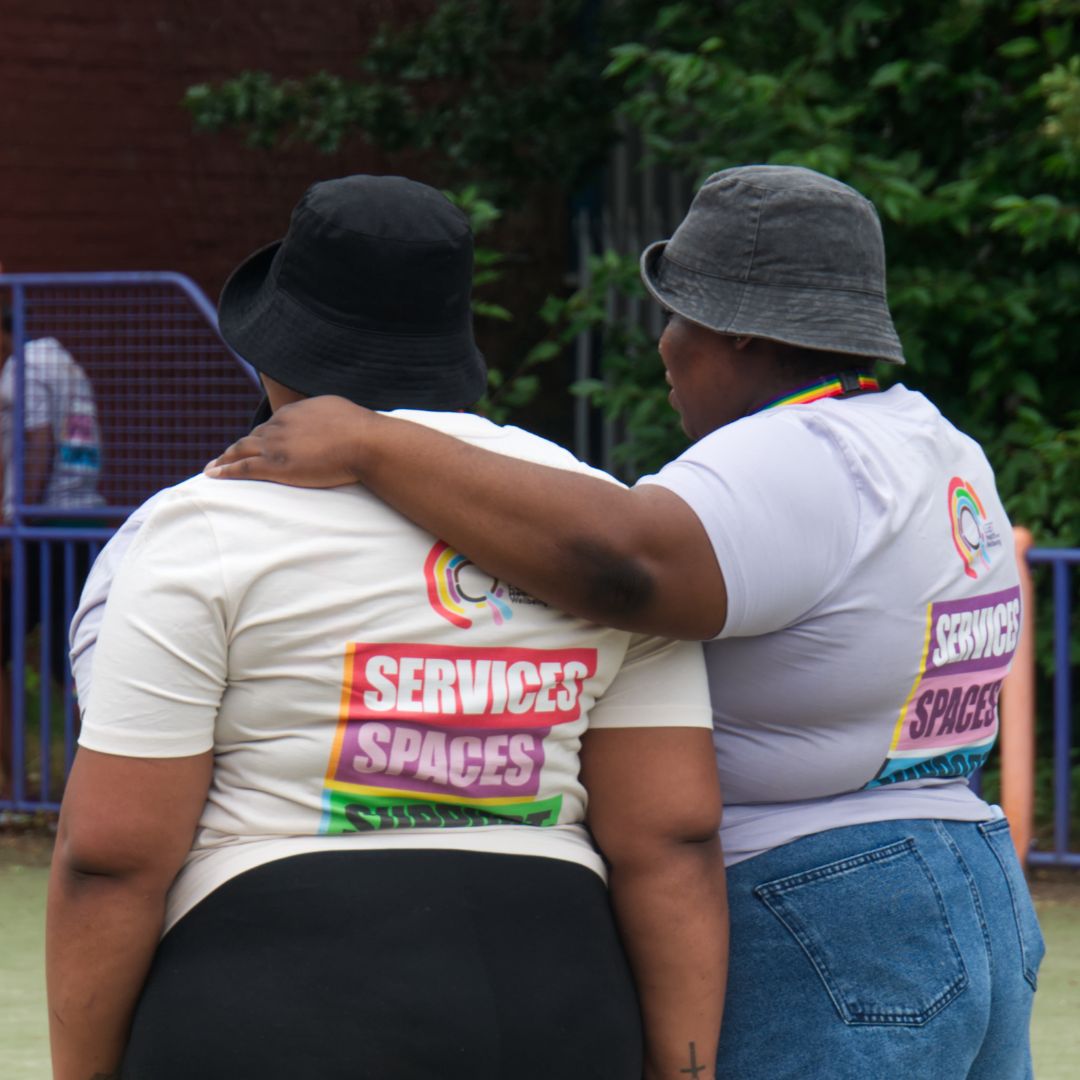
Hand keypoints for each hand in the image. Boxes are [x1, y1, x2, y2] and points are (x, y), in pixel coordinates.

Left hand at [204, 395, 374, 486]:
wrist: (364, 442)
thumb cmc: (362, 430)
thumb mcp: (340, 413)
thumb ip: (328, 417)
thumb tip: (332, 422)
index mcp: (295, 412)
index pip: (273, 425)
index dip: (262, 436)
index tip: (256, 444)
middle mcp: (280, 425)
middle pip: (253, 437)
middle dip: (238, 447)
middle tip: (225, 456)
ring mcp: (275, 445)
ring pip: (241, 451)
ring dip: (225, 458)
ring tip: (213, 467)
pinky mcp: (275, 465)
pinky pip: (242, 468)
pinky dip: (225, 471)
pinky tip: (213, 475)